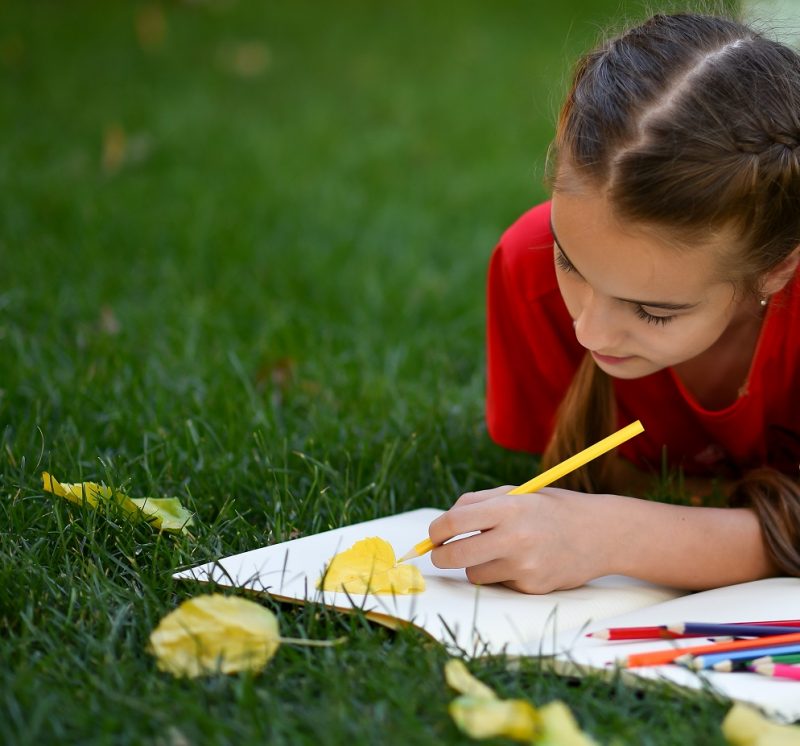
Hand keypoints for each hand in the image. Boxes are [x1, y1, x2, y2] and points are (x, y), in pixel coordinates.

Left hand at [428, 485, 617, 593]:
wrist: (600, 534)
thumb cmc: (551, 509)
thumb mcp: (517, 494)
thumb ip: (478, 504)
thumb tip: (441, 526)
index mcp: (509, 507)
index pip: (454, 522)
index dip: (436, 531)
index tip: (434, 535)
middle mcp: (515, 537)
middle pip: (455, 556)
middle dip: (441, 556)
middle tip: (440, 554)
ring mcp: (524, 566)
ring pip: (474, 574)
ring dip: (476, 565)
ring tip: (499, 551)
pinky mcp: (532, 587)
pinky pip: (499, 584)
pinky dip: (502, 575)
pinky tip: (524, 562)